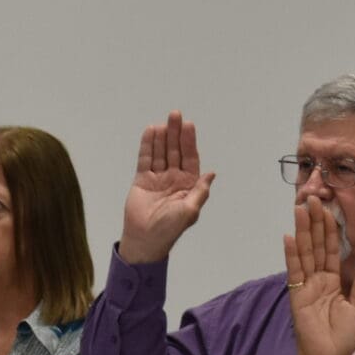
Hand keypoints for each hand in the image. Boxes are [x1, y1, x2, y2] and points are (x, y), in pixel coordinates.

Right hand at [119, 112, 215, 264]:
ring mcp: (157, 178)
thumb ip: (200, 191)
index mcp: (188, 184)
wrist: (145, 239)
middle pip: (175, 151)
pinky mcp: (142, 179)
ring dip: (162, 137)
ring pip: (161, 152)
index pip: (190, 158)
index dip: (189, 142)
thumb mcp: (190, 211)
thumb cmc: (169, 229)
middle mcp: (174, 178)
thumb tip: (211, 174)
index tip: (188, 125)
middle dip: (176, 133)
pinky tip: (151, 132)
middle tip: (175, 115)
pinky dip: (148, 146)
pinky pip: (146, 159)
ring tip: (163, 121)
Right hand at [284, 200, 354, 354]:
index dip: (330, 230)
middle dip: (314, 222)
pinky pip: (295, 272)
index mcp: (333, 280)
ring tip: (300, 209)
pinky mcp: (297, 295)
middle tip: (312, 197)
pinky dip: (292, 255)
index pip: (330, 250)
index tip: (328, 208)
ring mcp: (306, 286)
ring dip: (302, 231)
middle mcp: (318, 279)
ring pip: (305, 253)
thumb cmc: (343, 337)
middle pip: (316, 246)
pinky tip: (289, 238)